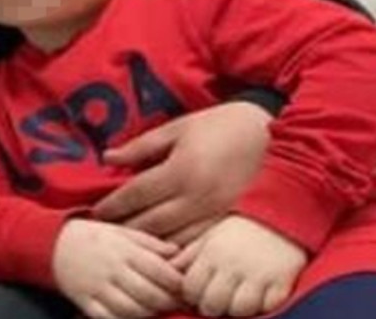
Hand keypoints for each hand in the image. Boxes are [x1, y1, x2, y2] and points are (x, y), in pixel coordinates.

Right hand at [53, 219, 183, 318]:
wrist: (53, 243)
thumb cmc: (94, 237)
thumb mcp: (122, 232)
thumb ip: (150, 243)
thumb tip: (178, 252)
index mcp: (125, 250)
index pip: (161, 271)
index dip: (178, 283)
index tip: (186, 287)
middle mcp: (113, 269)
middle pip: (150, 295)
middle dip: (168, 302)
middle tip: (176, 303)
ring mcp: (98, 287)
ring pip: (132, 310)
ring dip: (149, 313)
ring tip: (156, 310)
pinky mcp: (85, 302)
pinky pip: (108, 318)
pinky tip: (132, 316)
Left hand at [92, 102, 270, 239]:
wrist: (279, 137)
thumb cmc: (224, 126)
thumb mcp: (181, 127)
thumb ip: (143, 146)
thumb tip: (108, 157)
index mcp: (181, 170)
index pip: (136, 195)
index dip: (113, 205)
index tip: (95, 212)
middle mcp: (196, 198)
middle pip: (150, 222)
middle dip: (124, 229)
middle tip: (105, 233)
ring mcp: (215, 215)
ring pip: (172, 239)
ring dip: (147, 243)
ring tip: (127, 244)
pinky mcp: (229, 224)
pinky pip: (197, 244)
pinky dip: (176, 249)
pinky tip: (162, 250)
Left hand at [173, 215, 305, 316]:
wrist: (282, 212)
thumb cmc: (241, 229)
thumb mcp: (211, 235)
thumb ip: (190, 254)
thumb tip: (168, 268)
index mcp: (212, 252)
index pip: (190, 288)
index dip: (192, 295)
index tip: (200, 292)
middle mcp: (232, 264)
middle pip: (212, 303)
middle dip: (212, 306)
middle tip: (219, 299)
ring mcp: (258, 274)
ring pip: (238, 309)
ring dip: (237, 309)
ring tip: (238, 298)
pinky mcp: (281, 281)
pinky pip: (267, 307)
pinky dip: (262, 307)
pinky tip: (260, 297)